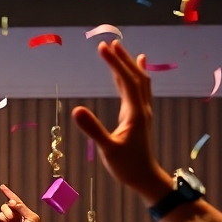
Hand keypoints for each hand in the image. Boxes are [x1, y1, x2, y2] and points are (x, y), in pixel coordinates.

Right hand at [0, 185, 46, 221]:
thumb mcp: (32, 217)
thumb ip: (22, 208)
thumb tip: (13, 202)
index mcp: (24, 211)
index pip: (15, 200)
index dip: (8, 193)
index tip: (2, 187)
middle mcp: (16, 216)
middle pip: (6, 206)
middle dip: (7, 210)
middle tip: (12, 217)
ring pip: (1, 214)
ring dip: (4, 216)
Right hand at [71, 41, 169, 203]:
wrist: (145, 178)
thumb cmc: (126, 165)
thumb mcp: (107, 148)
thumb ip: (93, 129)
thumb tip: (76, 109)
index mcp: (135, 112)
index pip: (127, 81)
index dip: (115, 63)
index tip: (103, 48)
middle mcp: (141, 108)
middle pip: (136, 76)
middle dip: (122, 59)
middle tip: (109, 44)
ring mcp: (142, 112)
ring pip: (139, 82)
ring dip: (130, 65)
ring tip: (122, 50)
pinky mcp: (139, 118)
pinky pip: (138, 91)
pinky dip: (134, 77)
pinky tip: (135, 71)